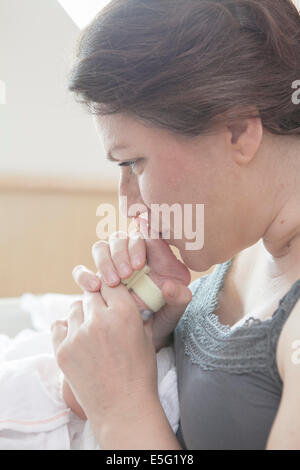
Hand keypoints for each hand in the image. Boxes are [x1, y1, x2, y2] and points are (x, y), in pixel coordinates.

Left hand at [51, 282, 159, 433]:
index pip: (111, 284)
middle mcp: (99, 320)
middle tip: (102, 313)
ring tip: (91, 329)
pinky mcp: (62, 350)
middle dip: (97, 300)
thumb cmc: (139, 373)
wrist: (123, 408)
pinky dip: (66, 328)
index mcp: (124, 313)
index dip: (112, 288)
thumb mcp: (146, 337)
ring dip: (82, 314)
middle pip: (91, 293)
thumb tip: (129, 298)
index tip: (111, 294)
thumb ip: (136, 313)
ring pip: (74, 308)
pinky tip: (76, 337)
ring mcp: (78, 335)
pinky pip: (58, 326)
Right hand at [72, 223, 191, 350]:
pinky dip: (84, 275)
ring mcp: (112, 266)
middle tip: (125, 275)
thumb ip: (179, 299)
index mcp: (155, 257)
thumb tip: (169, 286)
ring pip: (101, 248)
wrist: (141, 338)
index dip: (139, 245)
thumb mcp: (174, 312)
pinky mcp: (96, 279)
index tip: (138, 266)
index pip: (145, 235)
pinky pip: (83, 270)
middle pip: (121, 238)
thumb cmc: (162, 320)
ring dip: (104, 262)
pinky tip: (93, 287)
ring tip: (112, 283)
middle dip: (120, 254)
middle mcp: (132, 256)